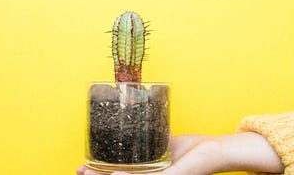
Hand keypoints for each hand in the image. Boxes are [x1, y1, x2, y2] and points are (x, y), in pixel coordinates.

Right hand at [77, 133, 283, 174]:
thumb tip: (139, 125)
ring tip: (87, 173)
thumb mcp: (166, 142)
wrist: (213, 151)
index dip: (100, 173)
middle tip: (80, 171)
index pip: (120, 174)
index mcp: (149, 172)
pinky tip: (113, 174)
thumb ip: (152, 140)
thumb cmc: (191, 149)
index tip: (85, 167)